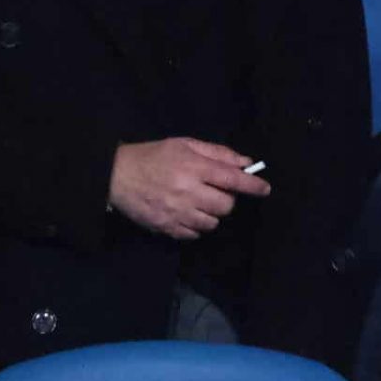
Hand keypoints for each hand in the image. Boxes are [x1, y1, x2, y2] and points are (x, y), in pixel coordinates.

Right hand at [108, 138, 268, 239]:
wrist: (116, 176)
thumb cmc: (154, 156)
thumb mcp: (185, 144)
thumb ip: (217, 153)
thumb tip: (245, 163)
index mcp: (194, 167)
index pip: (233, 179)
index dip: (253, 185)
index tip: (265, 189)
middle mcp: (188, 192)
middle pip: (226, 206)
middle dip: (227, 200)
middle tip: (216, 191)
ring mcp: (176, 213)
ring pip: (212, 223)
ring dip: (212, 214)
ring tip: (200, 203)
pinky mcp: (165, 227)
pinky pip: (194, 235)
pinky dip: (196, 227)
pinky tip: (188, 215)